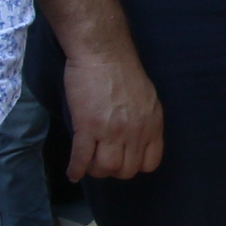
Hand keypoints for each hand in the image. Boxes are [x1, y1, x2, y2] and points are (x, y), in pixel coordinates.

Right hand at [61, 43, 164, 181]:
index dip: (135, 166)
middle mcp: (135, 132)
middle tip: (102, 161)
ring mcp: (111, 131)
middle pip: (126, 170)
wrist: (103, 52)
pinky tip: (72, 173)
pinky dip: (76, 169)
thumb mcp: (147, 97)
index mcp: (152, 124)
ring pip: (105, 168)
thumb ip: (145, 120)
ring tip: (88, 164)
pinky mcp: (87, 127)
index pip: (150, 163)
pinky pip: (82, 158)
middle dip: (113, 171)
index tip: (124, 160)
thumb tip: (137, 137)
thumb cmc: (123, 69)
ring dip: (95, 170)